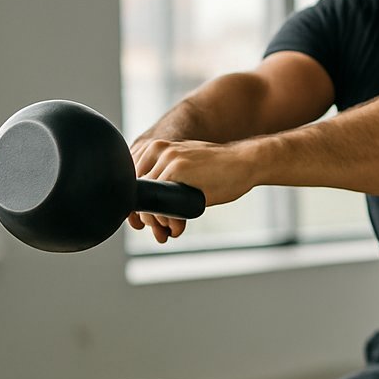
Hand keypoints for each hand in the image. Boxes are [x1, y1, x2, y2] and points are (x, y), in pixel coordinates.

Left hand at [128, 138, 253, 242]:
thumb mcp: (187, 166)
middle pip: (136, 191)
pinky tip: (176, 225)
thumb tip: (148, 204)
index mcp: (154, 148)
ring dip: (155, 220)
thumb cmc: (221, 169)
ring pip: (145, 198)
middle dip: (145, 215)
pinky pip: (159, 200)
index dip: (138, 205)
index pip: (132, 182)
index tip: (148, 220)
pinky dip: (164, 217)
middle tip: (160, 231)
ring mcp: (165, 158)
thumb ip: (166, 176)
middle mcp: (156, 149)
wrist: (246, 162)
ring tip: (170, 230)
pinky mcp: (176, 169)